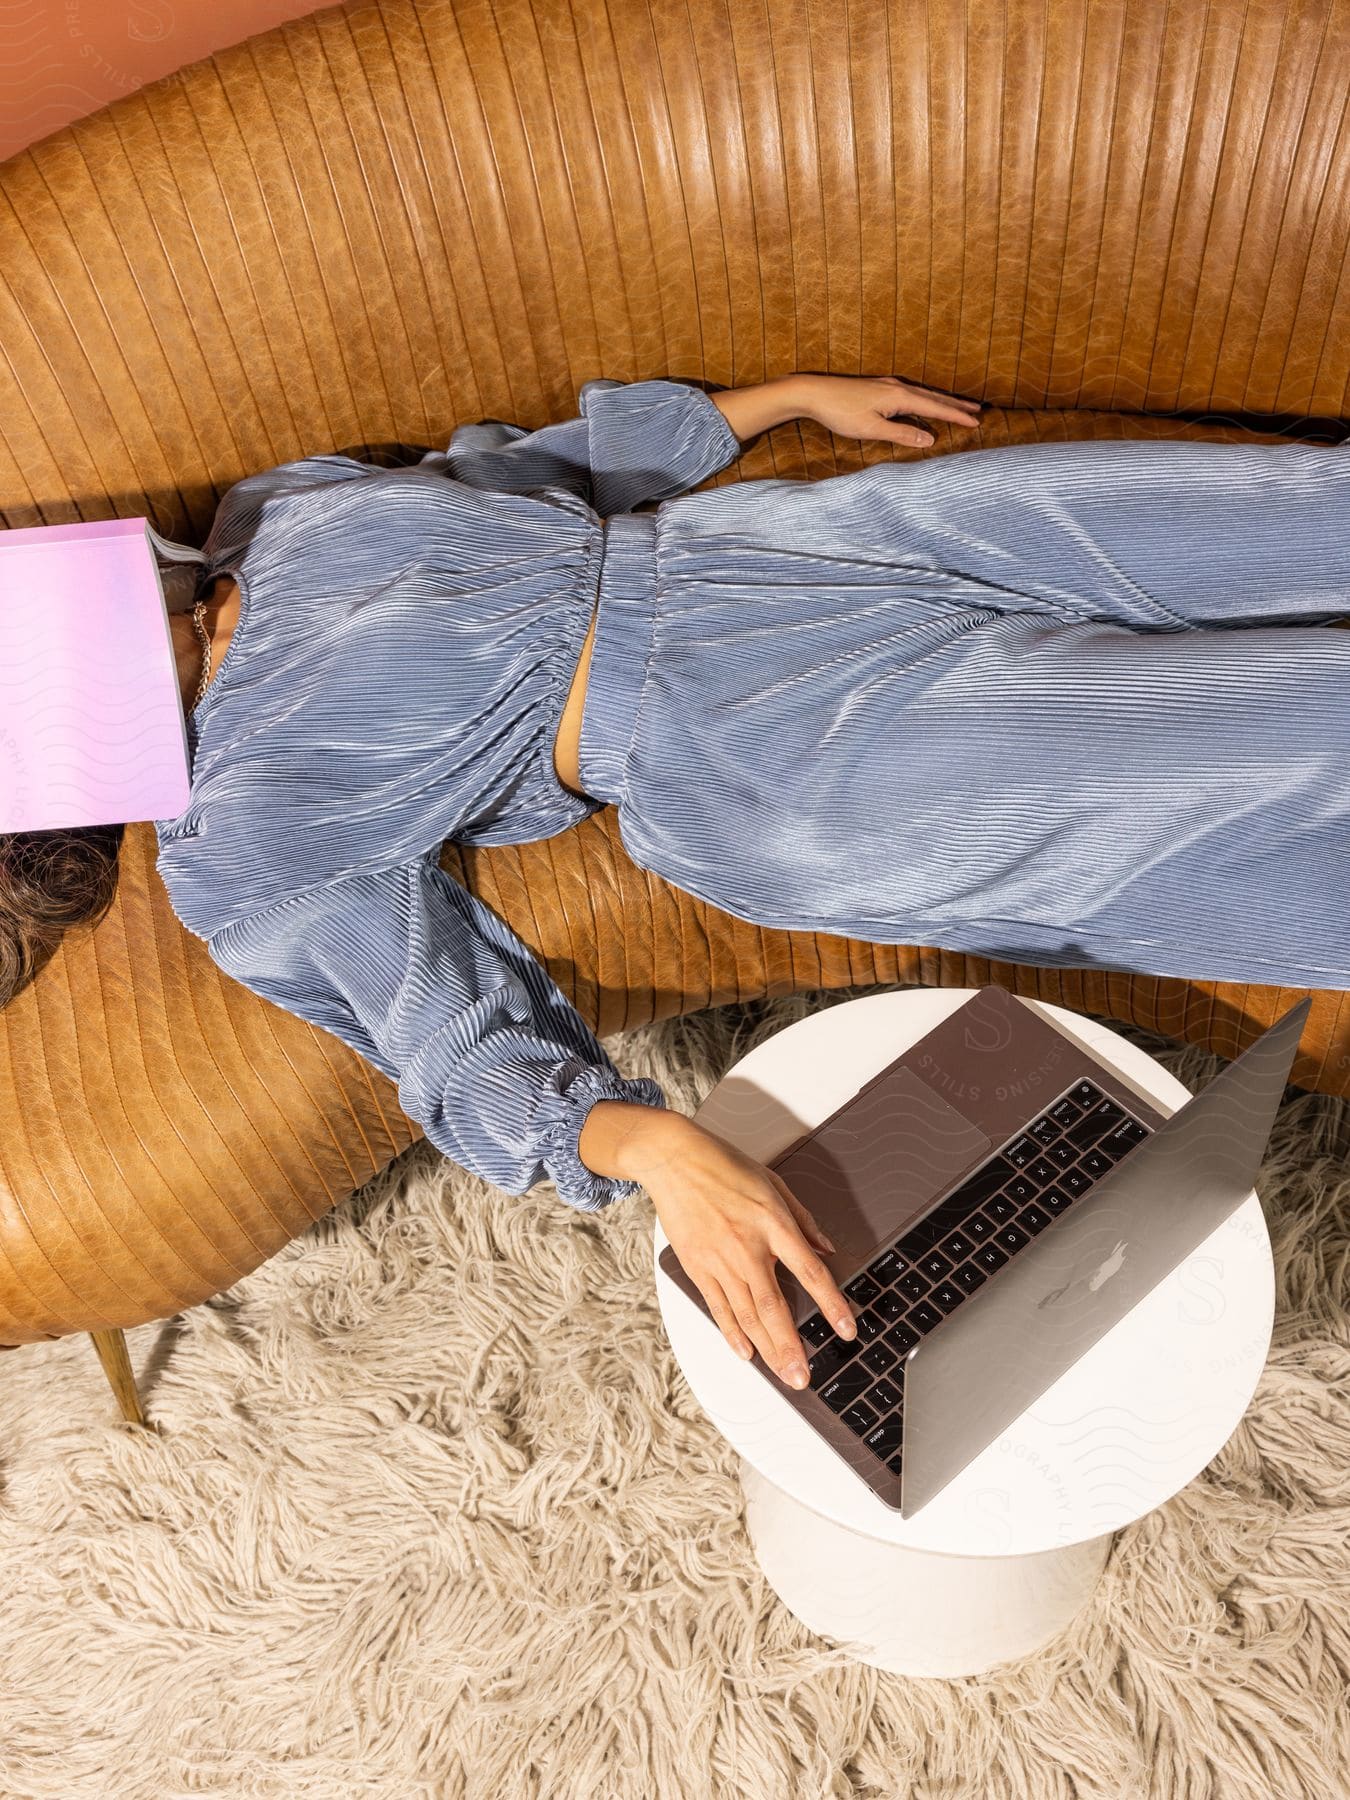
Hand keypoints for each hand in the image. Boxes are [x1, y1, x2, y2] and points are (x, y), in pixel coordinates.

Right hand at [599, 1107, 858, 1387]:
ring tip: (782, 1373)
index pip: (810, 1272)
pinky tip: (745, 1352)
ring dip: (767, 1349)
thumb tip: (827, 1250)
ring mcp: (719, 1260)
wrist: (673, 1159)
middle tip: (804, 1376)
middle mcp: (747, 1246)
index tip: (847, 1330)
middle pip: (775, 1306)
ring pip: (747, 1314)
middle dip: (791, 1346)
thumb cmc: (724, 1165)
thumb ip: (804, 1221)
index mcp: (773, 1222)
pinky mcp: (697, 1266)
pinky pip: (718, 1307)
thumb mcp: (774, 1183)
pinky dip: (733, 1332)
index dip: (832, 1305)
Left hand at [797, 373, 982, 448]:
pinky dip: (927, 399)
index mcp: (900, 397)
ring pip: (924, 393)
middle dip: (956, 405)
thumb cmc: (840, 412)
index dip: (956, 416)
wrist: (813, 393)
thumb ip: (901, 434)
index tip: (976, 422)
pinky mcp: (880, 387)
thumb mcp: (872, 429)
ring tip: (959, 407)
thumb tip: (929, 439)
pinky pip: (912, 394)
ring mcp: (889, 385)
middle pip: (934, 397)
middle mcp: (898, 387)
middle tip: (978, 411)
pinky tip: (926, 404)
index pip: (935, 407)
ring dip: (943, 401)